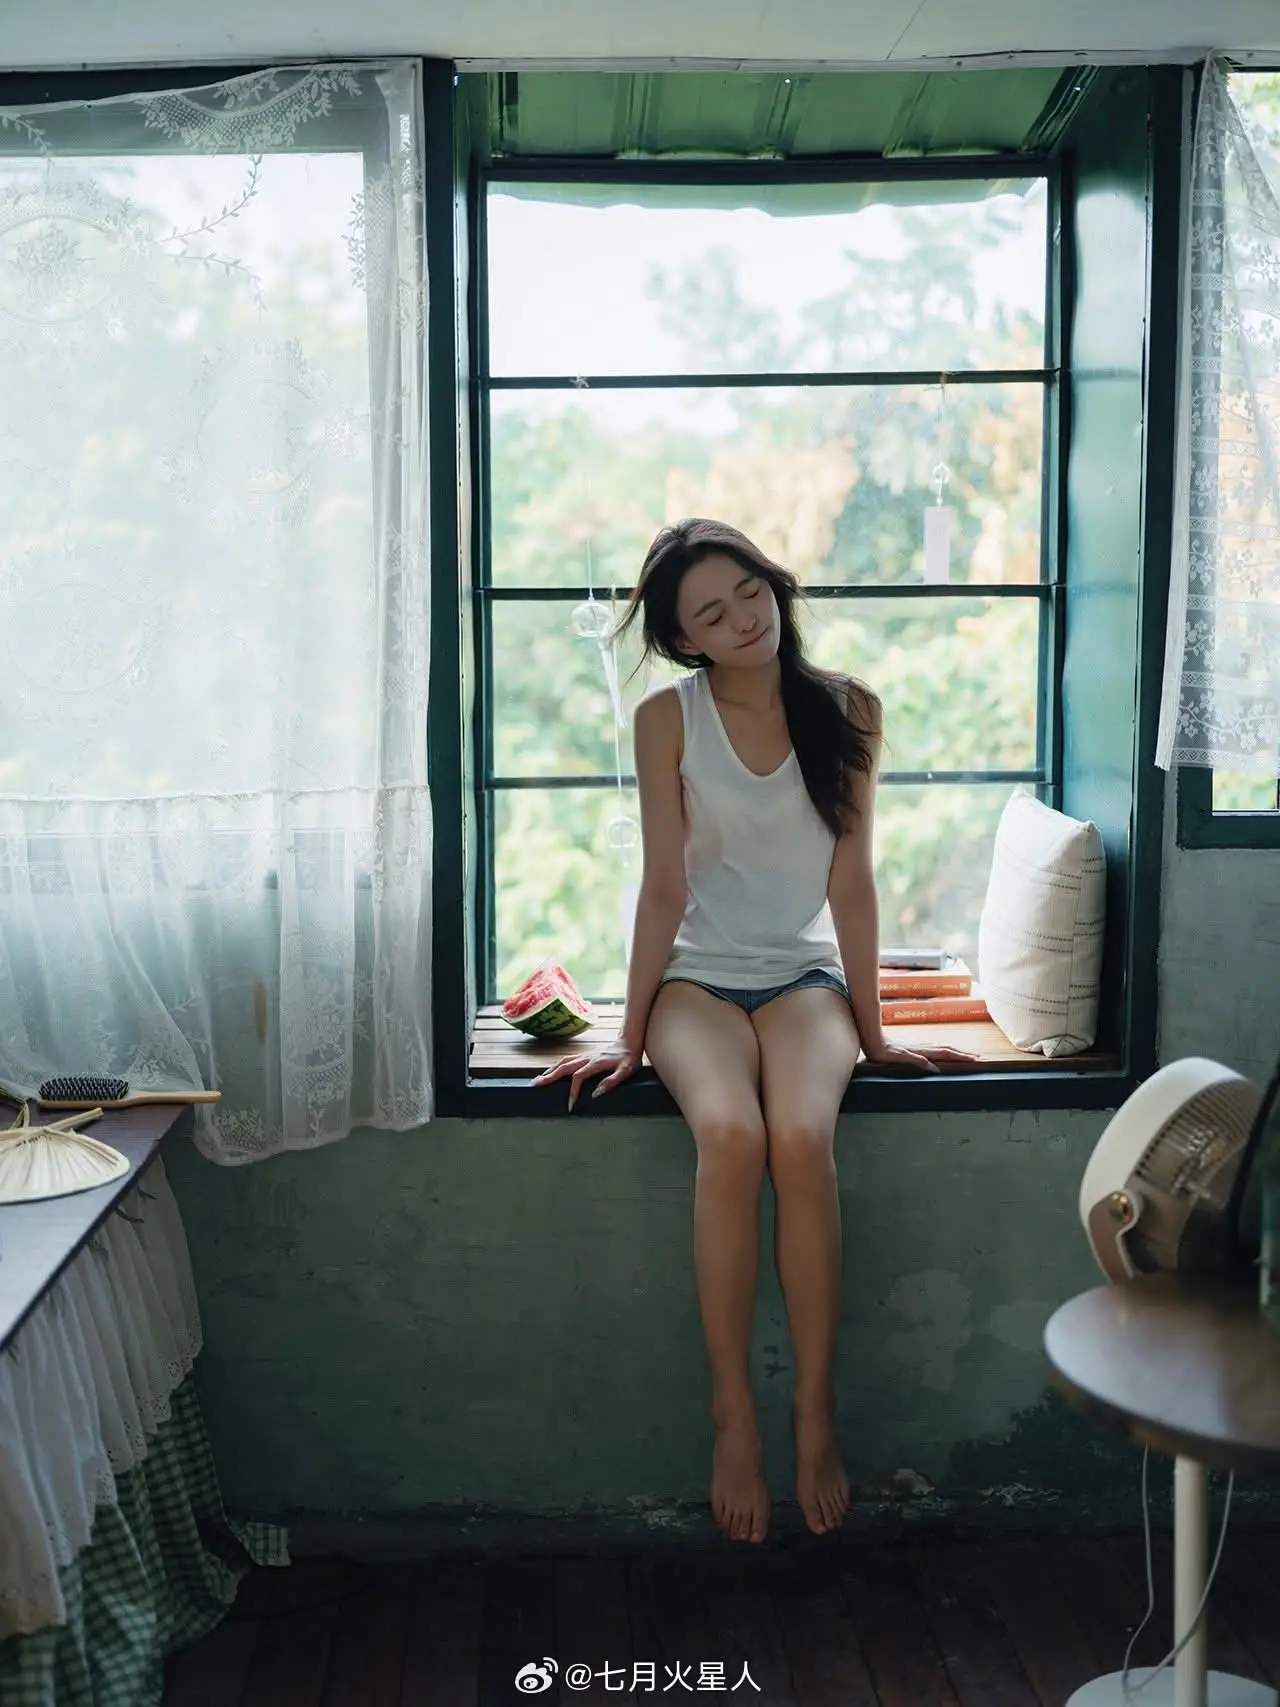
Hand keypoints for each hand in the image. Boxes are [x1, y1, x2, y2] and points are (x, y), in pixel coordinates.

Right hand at [531, 1041, 642, 1109]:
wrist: (629, 1041)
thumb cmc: (629, 1057)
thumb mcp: (626, 1071)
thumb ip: (611, 1081)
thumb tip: (596, 1094)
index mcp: (596, 1063)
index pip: (578, 1077)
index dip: (573, 1091)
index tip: (570, 1105)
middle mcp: (587, 1058)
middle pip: (564, 1067)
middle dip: (549, 1077)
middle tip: (536, 1085)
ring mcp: (585, 1055)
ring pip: (563, 1062)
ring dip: (550, 1070)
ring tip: (538, 1080)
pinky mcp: (585, 1055)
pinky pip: (567, 1060)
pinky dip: (556, 1066)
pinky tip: (551, 1071)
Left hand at [860, 1037, 977, 1074]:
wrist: (872, 1040)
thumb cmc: (883, 1051)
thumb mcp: (898, 1058)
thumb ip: (915, 1060)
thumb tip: (932, 1066)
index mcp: (922, 1051)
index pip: (946, 1053)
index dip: (960, 1056)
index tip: (974, 1058)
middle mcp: (923, 1048)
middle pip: (947, 1050)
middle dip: (962, 1054)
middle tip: (976, 1057)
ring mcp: (919, 1048)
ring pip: (941, 1049)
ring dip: (955, 1052)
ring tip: (966, 1055)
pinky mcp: (914, 1049)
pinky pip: (934, 1051)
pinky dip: (944, 1052)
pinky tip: (943, 1053)